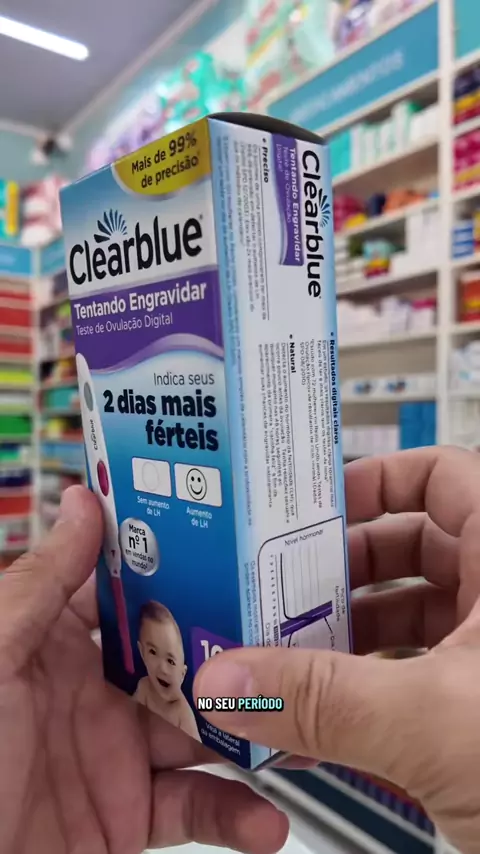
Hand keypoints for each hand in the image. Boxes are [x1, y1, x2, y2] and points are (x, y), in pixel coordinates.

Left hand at [1, 486, 287, 853]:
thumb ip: (42, 584)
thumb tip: (83, 503)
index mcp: (57, 644)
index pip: (129, 591)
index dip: (180, 566)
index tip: (237, 543)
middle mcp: (94, 693)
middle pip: (184, 656)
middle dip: (238, 647)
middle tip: (293, 636)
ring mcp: (115, 755)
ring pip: (205, 730)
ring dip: (255, 729)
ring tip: (299, 726)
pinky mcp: (128, 815)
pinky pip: (197, 807)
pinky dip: (238, 813)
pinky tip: (266, 818)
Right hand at [195, 447, 479, 853]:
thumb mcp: (435, 723)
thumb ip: (321, 700)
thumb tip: (232, 681)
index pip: (441, 477)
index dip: (374, 481)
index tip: (310, 510)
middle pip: (410, 550)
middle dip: (337, 573)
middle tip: (276, 591)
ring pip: (409, 619)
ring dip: (343, 638)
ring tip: (282, 660)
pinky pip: (413, 678)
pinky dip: (364, 692)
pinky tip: (316, 724)